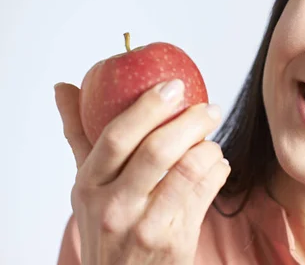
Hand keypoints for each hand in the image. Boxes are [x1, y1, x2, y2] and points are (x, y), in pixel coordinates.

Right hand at [55, 79, 229, 264]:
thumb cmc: (109, 223)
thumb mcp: (87, 185)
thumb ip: (80, 136)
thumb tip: (64, 87)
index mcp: (89, 185)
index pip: (115, 137)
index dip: (147, 107)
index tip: (174, 85)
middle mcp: (114, 206)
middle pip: (157, 150)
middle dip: (190, 121)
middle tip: (209, 109)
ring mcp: (145, 226)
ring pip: (188, 169)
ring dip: (208, 147)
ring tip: (211, 141)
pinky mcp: (175, 241)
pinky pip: (206, 192)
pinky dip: (218, 170)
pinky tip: (216, 165)